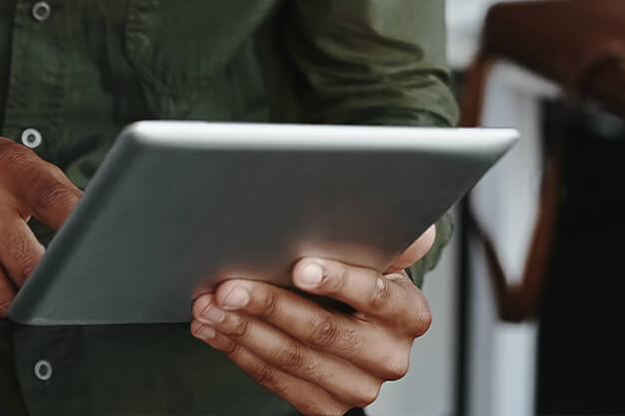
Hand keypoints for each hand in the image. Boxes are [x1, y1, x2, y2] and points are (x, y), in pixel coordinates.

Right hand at [0, 112, 80, 324]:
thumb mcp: (13, 161)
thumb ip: (57, 194)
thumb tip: (103, 235)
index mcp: (7, 163)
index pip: (57, 202)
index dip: (80, 237)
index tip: (93, 260)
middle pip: (30, 270)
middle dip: (38, 282)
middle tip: (32, 271)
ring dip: (6, 298)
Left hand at [190, 224, 435, 414]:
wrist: (357, 330)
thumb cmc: (360, 280)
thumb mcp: (379, 256)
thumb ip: (390, 240)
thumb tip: (416, 227)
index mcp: (409, 314)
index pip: (374, 294)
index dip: (337, 280)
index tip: (300, 267)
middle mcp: (389, 357)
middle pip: (323, 330)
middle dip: (269, 305)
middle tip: (228, 287)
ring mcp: (358, 388)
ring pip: (292, 358)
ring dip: (242, 330)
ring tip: (208, 306)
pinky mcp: (327, 408)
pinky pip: (275, 381)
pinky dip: (239, 353)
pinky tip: (215, 331)